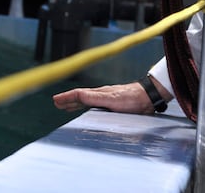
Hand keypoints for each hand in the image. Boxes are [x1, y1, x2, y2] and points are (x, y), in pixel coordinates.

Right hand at [52, 77, 171, 114]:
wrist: (149, 97)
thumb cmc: (132, 99)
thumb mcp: (111, 99)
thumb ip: (94, 98)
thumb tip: (77, 95)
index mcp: (98, 93)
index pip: (78, 94)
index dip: (66, 97)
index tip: (55, 100)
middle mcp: (101, 95)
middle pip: (80, 97)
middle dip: (68, 100)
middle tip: (56, 103)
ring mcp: (107, 99)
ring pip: (87, 101)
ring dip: (76, 104)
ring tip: (67, 107)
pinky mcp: (114, 104)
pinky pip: (94, 105)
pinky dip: (86, 107)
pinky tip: (89, 110)